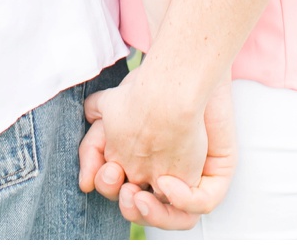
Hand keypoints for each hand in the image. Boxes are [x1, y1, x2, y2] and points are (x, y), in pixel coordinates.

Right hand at [80, 78, 235, 228]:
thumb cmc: (145, 92)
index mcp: (136, 168)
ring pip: (174, 217)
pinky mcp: (212, 178)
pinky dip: (183, 201)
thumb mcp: (109, 112)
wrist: (179, 78)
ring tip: (139, 198)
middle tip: (124, 187)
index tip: (109, 171)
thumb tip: (85, 183)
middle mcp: (162, 179)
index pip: (119, 192)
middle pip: (143, 210)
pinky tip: (166, 183)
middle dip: (129, 206)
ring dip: (154, 214)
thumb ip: (93, 142)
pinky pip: (200, 204)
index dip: (109, 187)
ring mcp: (188, 182)